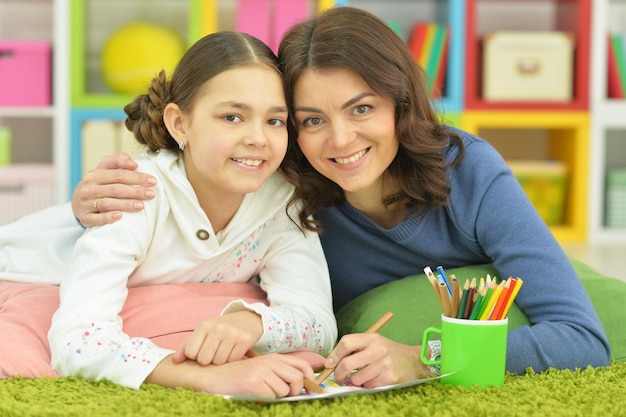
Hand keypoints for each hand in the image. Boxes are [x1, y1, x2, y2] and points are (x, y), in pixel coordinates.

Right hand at [72, 153, 156, 226]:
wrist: (78, 202)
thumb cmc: (98, 184)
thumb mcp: (105, 169)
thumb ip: (119, 161)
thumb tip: (133, 164)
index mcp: (94, 174)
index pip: (119, 174)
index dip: (137, 177)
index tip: (153, 181)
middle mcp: (88, 188)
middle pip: (115, 189)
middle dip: (135, 191)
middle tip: (151, 194)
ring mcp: (85, 203)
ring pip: (107, 203)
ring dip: (126, 204)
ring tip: (141, 206)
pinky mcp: (84, 217)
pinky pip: (97, 218)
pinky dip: (108, 217)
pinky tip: (120, 216)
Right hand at [147, 353, 315, 397]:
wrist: (212, 375)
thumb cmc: (237, 377)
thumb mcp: (260, 370)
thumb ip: (278, 374)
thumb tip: (301, 387)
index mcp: (273, 357)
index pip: (302, 365)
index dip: (311, 379)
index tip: (312, 390)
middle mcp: (270, 362)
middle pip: (298, 378)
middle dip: (296, 391)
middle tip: (286, 397)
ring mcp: (262, 371)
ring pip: (285, 390)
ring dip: (278, 397)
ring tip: (263, 394)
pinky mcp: (253, 382)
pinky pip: (271, 396)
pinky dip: (266, 399)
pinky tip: (255, 395)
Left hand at [173, 311, 263, 365]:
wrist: (247, 319)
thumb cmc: (220, 330)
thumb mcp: (203, 333)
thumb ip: (186, 346)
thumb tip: (175, 361)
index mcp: (204, 325)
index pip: (191, 352)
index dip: (195, 356)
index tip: (202, 351)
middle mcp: (218, 328)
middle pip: (204, 360)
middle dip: (208, 361)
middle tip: (214, 353)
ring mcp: (232, 333)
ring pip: (218, 362)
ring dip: (221, 362)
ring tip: (224, 352)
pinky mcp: (244, 340)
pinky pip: (233, 360)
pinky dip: (232, 360)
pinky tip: (233, 352)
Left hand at [322, 333, 430, 387]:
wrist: (414, 360)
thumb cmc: (388, 352)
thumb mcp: (374, 343)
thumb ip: (355, 348)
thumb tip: (331, 362)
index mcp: (372, 338)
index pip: (346, 343)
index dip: (334, 355)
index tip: (329, 364)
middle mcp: (378, 349)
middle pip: (347, 363)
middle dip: (339, 373)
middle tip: (339, 376)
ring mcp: (384, 364)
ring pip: (357, 378)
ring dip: (356, 380)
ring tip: (365, 375)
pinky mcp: (390, 378)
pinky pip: (368, 386)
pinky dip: (368, 385)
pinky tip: (376, 378)